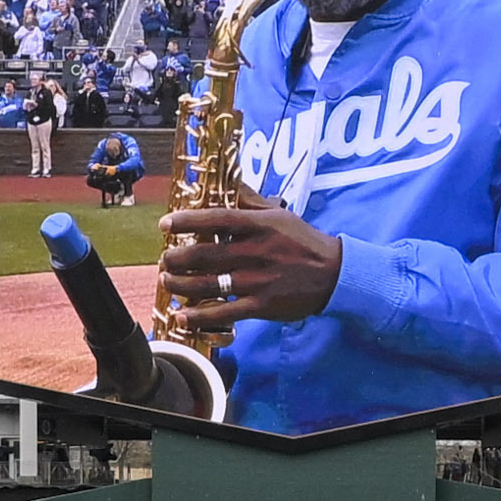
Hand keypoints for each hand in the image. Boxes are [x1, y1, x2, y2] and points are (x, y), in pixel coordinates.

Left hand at [146, 199, 343, 332]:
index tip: (165, 224)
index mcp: (259, 226)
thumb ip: (250, 202)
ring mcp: (258, 281)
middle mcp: (256, 252)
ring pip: (209, 284)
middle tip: (165, 259)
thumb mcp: (279, 215)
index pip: (216, 219)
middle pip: (205, 255)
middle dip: (177, 258)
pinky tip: (181, 315)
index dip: (187, 221)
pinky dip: (199, 316)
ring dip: (181, 284)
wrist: (334, 275)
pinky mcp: (261, 306)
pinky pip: (224, 313)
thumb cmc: (303, 242)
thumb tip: (229, 184)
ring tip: (167, 280)